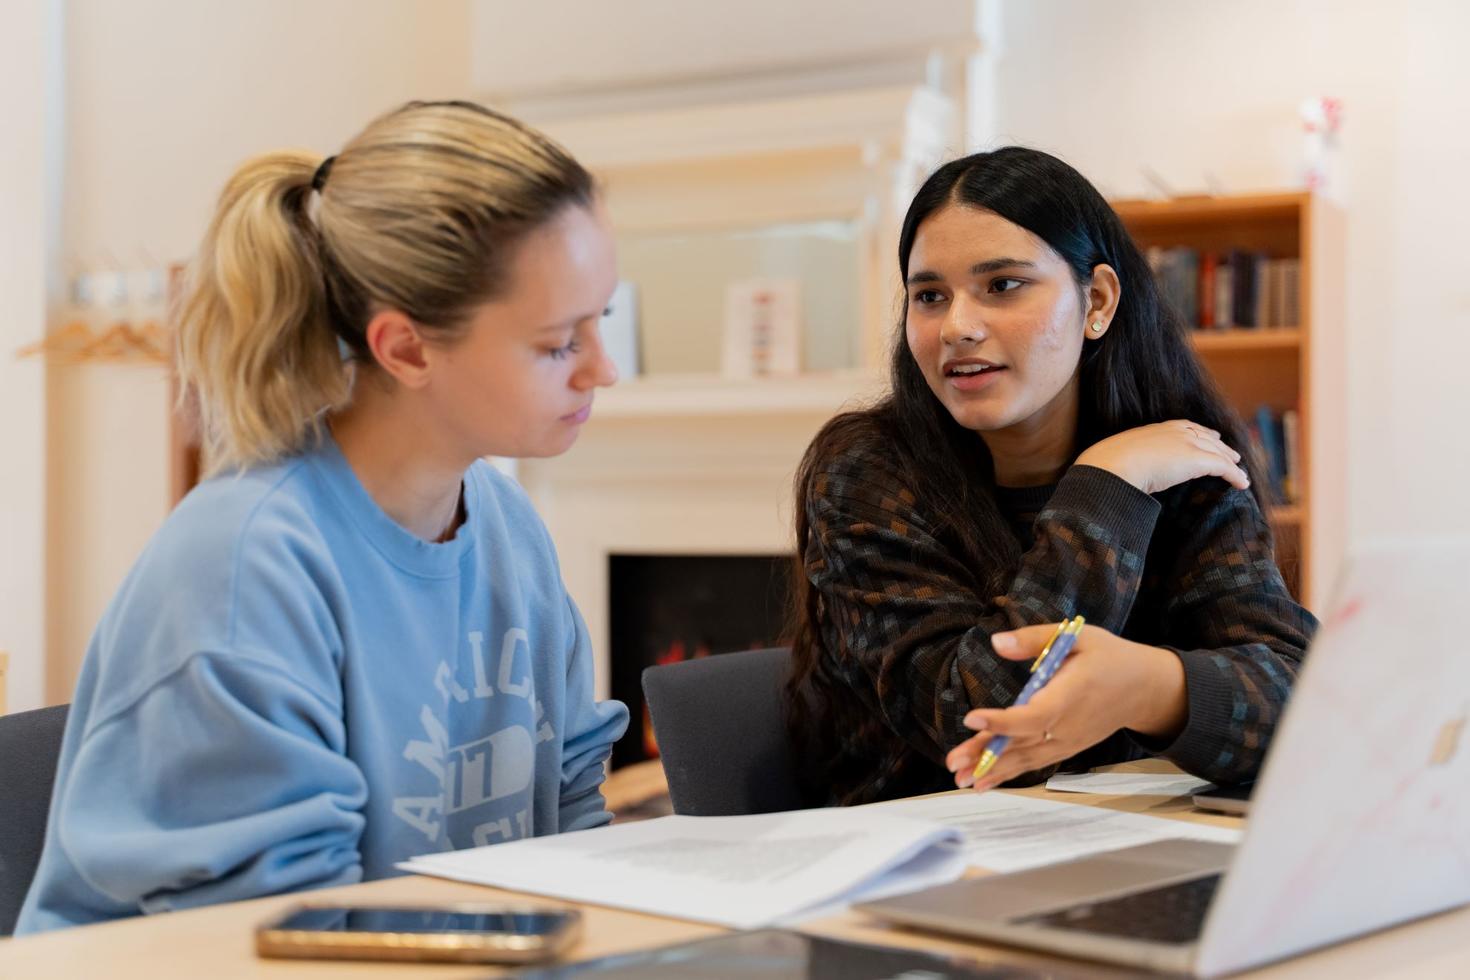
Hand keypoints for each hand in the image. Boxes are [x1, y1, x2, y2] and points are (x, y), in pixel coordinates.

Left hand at [944, 623, 1187, 791]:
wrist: (1145, 689)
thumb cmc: (1109, 657)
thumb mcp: (1076, 636)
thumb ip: (1034, 639)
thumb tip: (996, 642)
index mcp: (1071, 696)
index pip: (1034, 715)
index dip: (1004, 721)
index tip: (973, 719)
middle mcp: (1068, 726)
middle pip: (1022, 743)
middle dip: (986, 753)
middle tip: (953, 763)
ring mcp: (1067, 741)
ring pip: (1025, 758)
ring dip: (991, 769)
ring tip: (960, 778)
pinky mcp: (1065, 748)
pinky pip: (1033, 762)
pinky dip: (1008, 772)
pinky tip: (984, 782)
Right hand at [1074, 419, 1248, 493]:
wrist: (1114, 465)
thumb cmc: (1110, 465)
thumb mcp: (1121, 457)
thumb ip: (1130, 460)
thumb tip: (1124, 473)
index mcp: (1157, 429)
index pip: (1186, 427)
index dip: (1200, 433)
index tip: (1209, 437)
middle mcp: (1176, 432)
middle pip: (1206, 437)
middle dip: (1220, 446)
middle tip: (1231, 454)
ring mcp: (1188, 444)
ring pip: (1217, 452)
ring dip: (1230, 461)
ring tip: (1239, 469)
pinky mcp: (1198, 459)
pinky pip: (1224, 468)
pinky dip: (1235, 476)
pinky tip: (1242, 483)